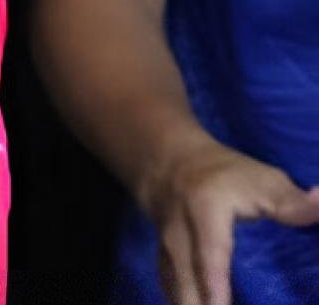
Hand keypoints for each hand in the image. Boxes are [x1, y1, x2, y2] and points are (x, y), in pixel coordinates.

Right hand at [144, 136, 318, 304]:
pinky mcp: (163, 262)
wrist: (168, 163)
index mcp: (204, 212)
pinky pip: (171, 289)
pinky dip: (184, 301)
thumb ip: (292, 201)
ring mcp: (166, 250)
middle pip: (186, 281)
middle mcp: (179, 235)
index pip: (211, 254)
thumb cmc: (224, 174)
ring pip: (176, 289)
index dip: (215, 285)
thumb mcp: (260, 179)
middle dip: (201, 304)